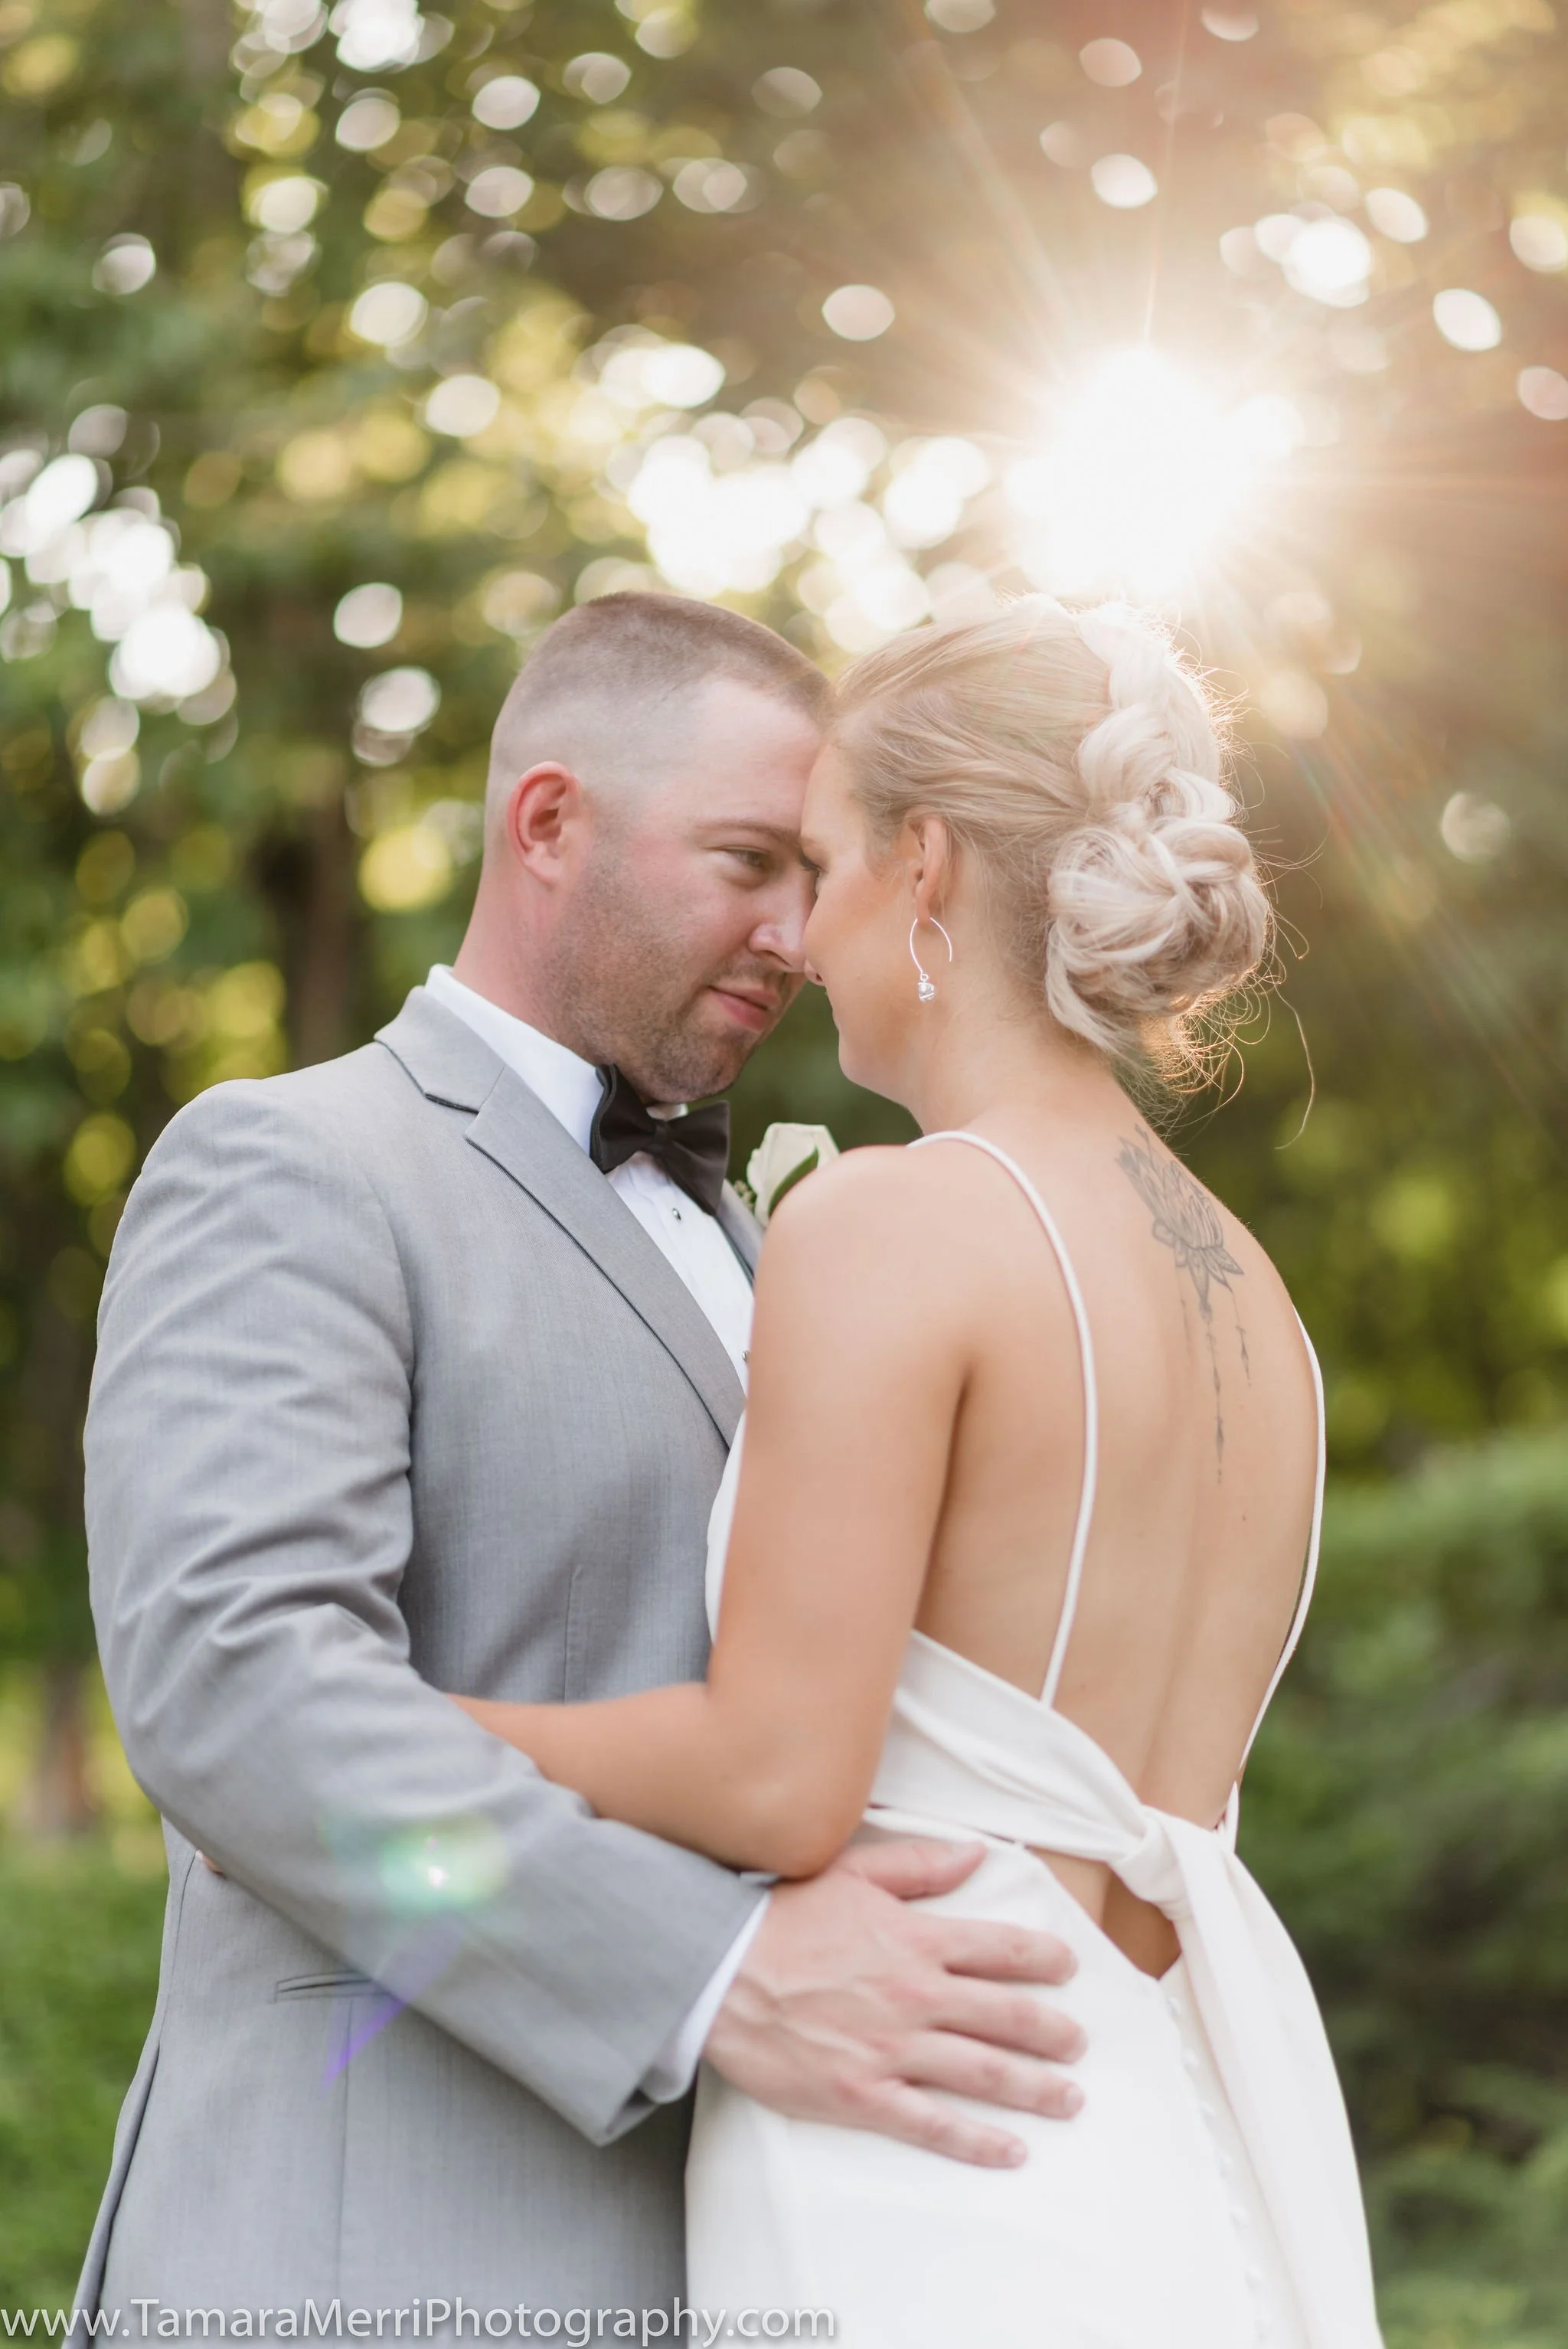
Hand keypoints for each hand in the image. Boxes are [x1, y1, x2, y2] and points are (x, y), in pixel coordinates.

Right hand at [704, 1838, 1083, 2168]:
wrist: (719, 1972)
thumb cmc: (783, 1918)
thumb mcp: (853, 1871)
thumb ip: (920, 1864)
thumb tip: (976, 1854)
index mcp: (917, 1940)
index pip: (1003, 1950)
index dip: (1045, 1960)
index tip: (1067, 1969)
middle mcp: (916, 1996)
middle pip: (1008, 2016)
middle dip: (1053, 2033)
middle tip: (1078, 2044)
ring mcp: (893, 2050)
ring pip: (983, 2074)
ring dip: (1035, 2088)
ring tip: (1067, 2098)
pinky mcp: (864, 2094)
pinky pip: (933, 2124)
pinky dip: (977, 2142)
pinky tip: (1011, 2151)